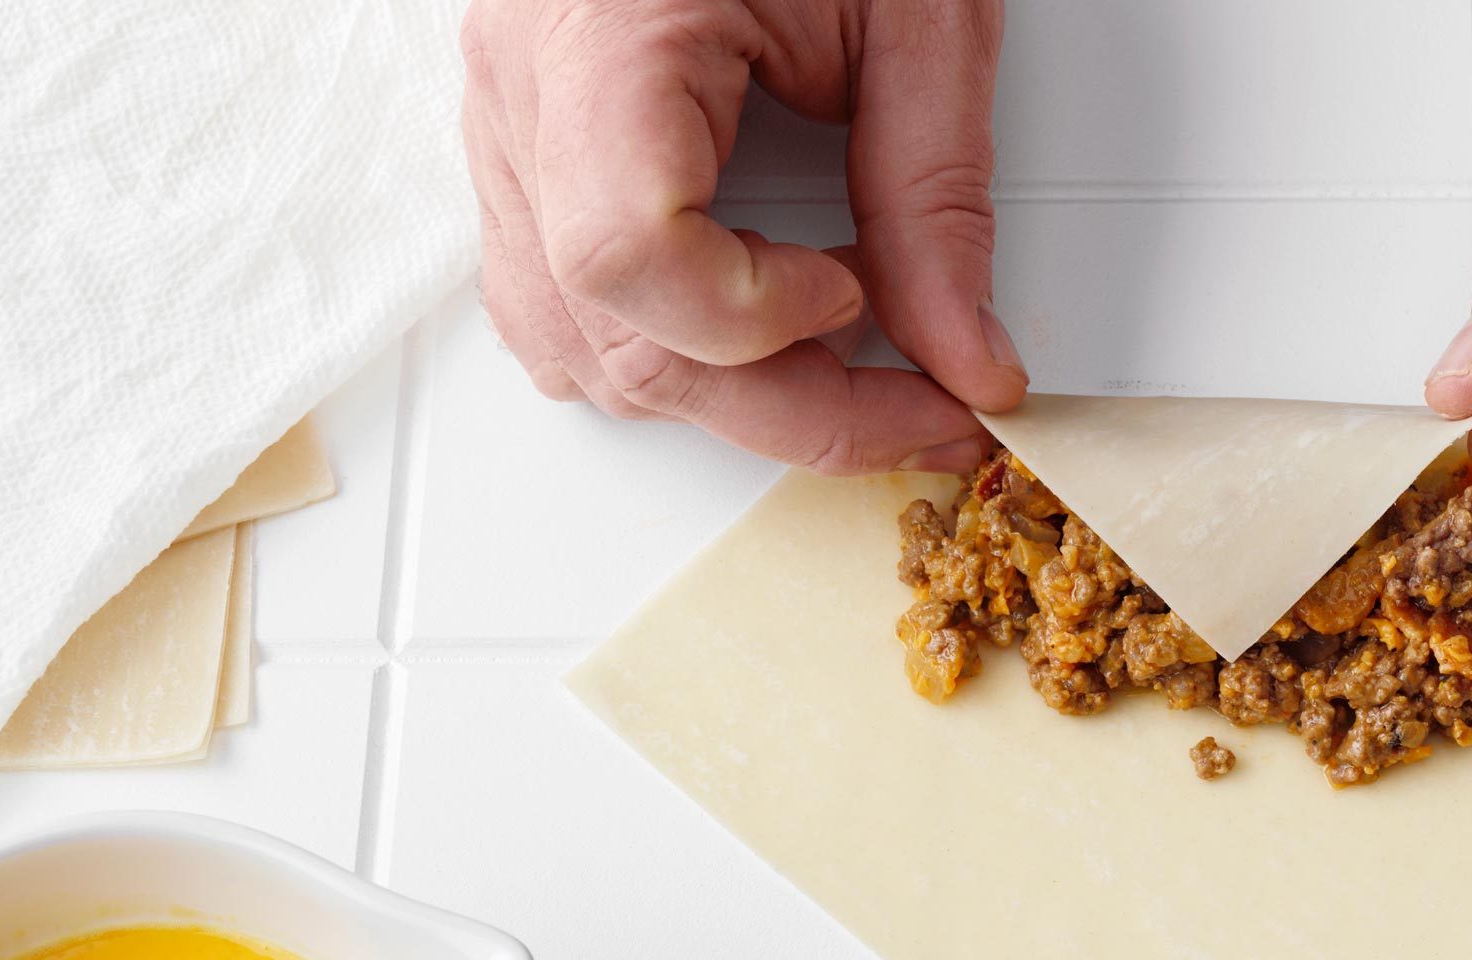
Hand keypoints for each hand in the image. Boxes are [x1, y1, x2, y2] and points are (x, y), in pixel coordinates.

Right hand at [460, 0, 1026, 473]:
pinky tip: (753, 325)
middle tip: (923, 405)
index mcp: (603, 31)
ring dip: (728, 391)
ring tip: (846, 354)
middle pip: (618, 336)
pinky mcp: (527, 143)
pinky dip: (661, 345)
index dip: (756, 320)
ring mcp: (506, 122)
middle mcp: (524, 87)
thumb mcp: (916, 14)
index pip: (629, 253)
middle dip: (789, 407)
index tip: (858, 296)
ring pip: (579, 346)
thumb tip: (964, 356)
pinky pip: (555, 299)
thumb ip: (938, 194)